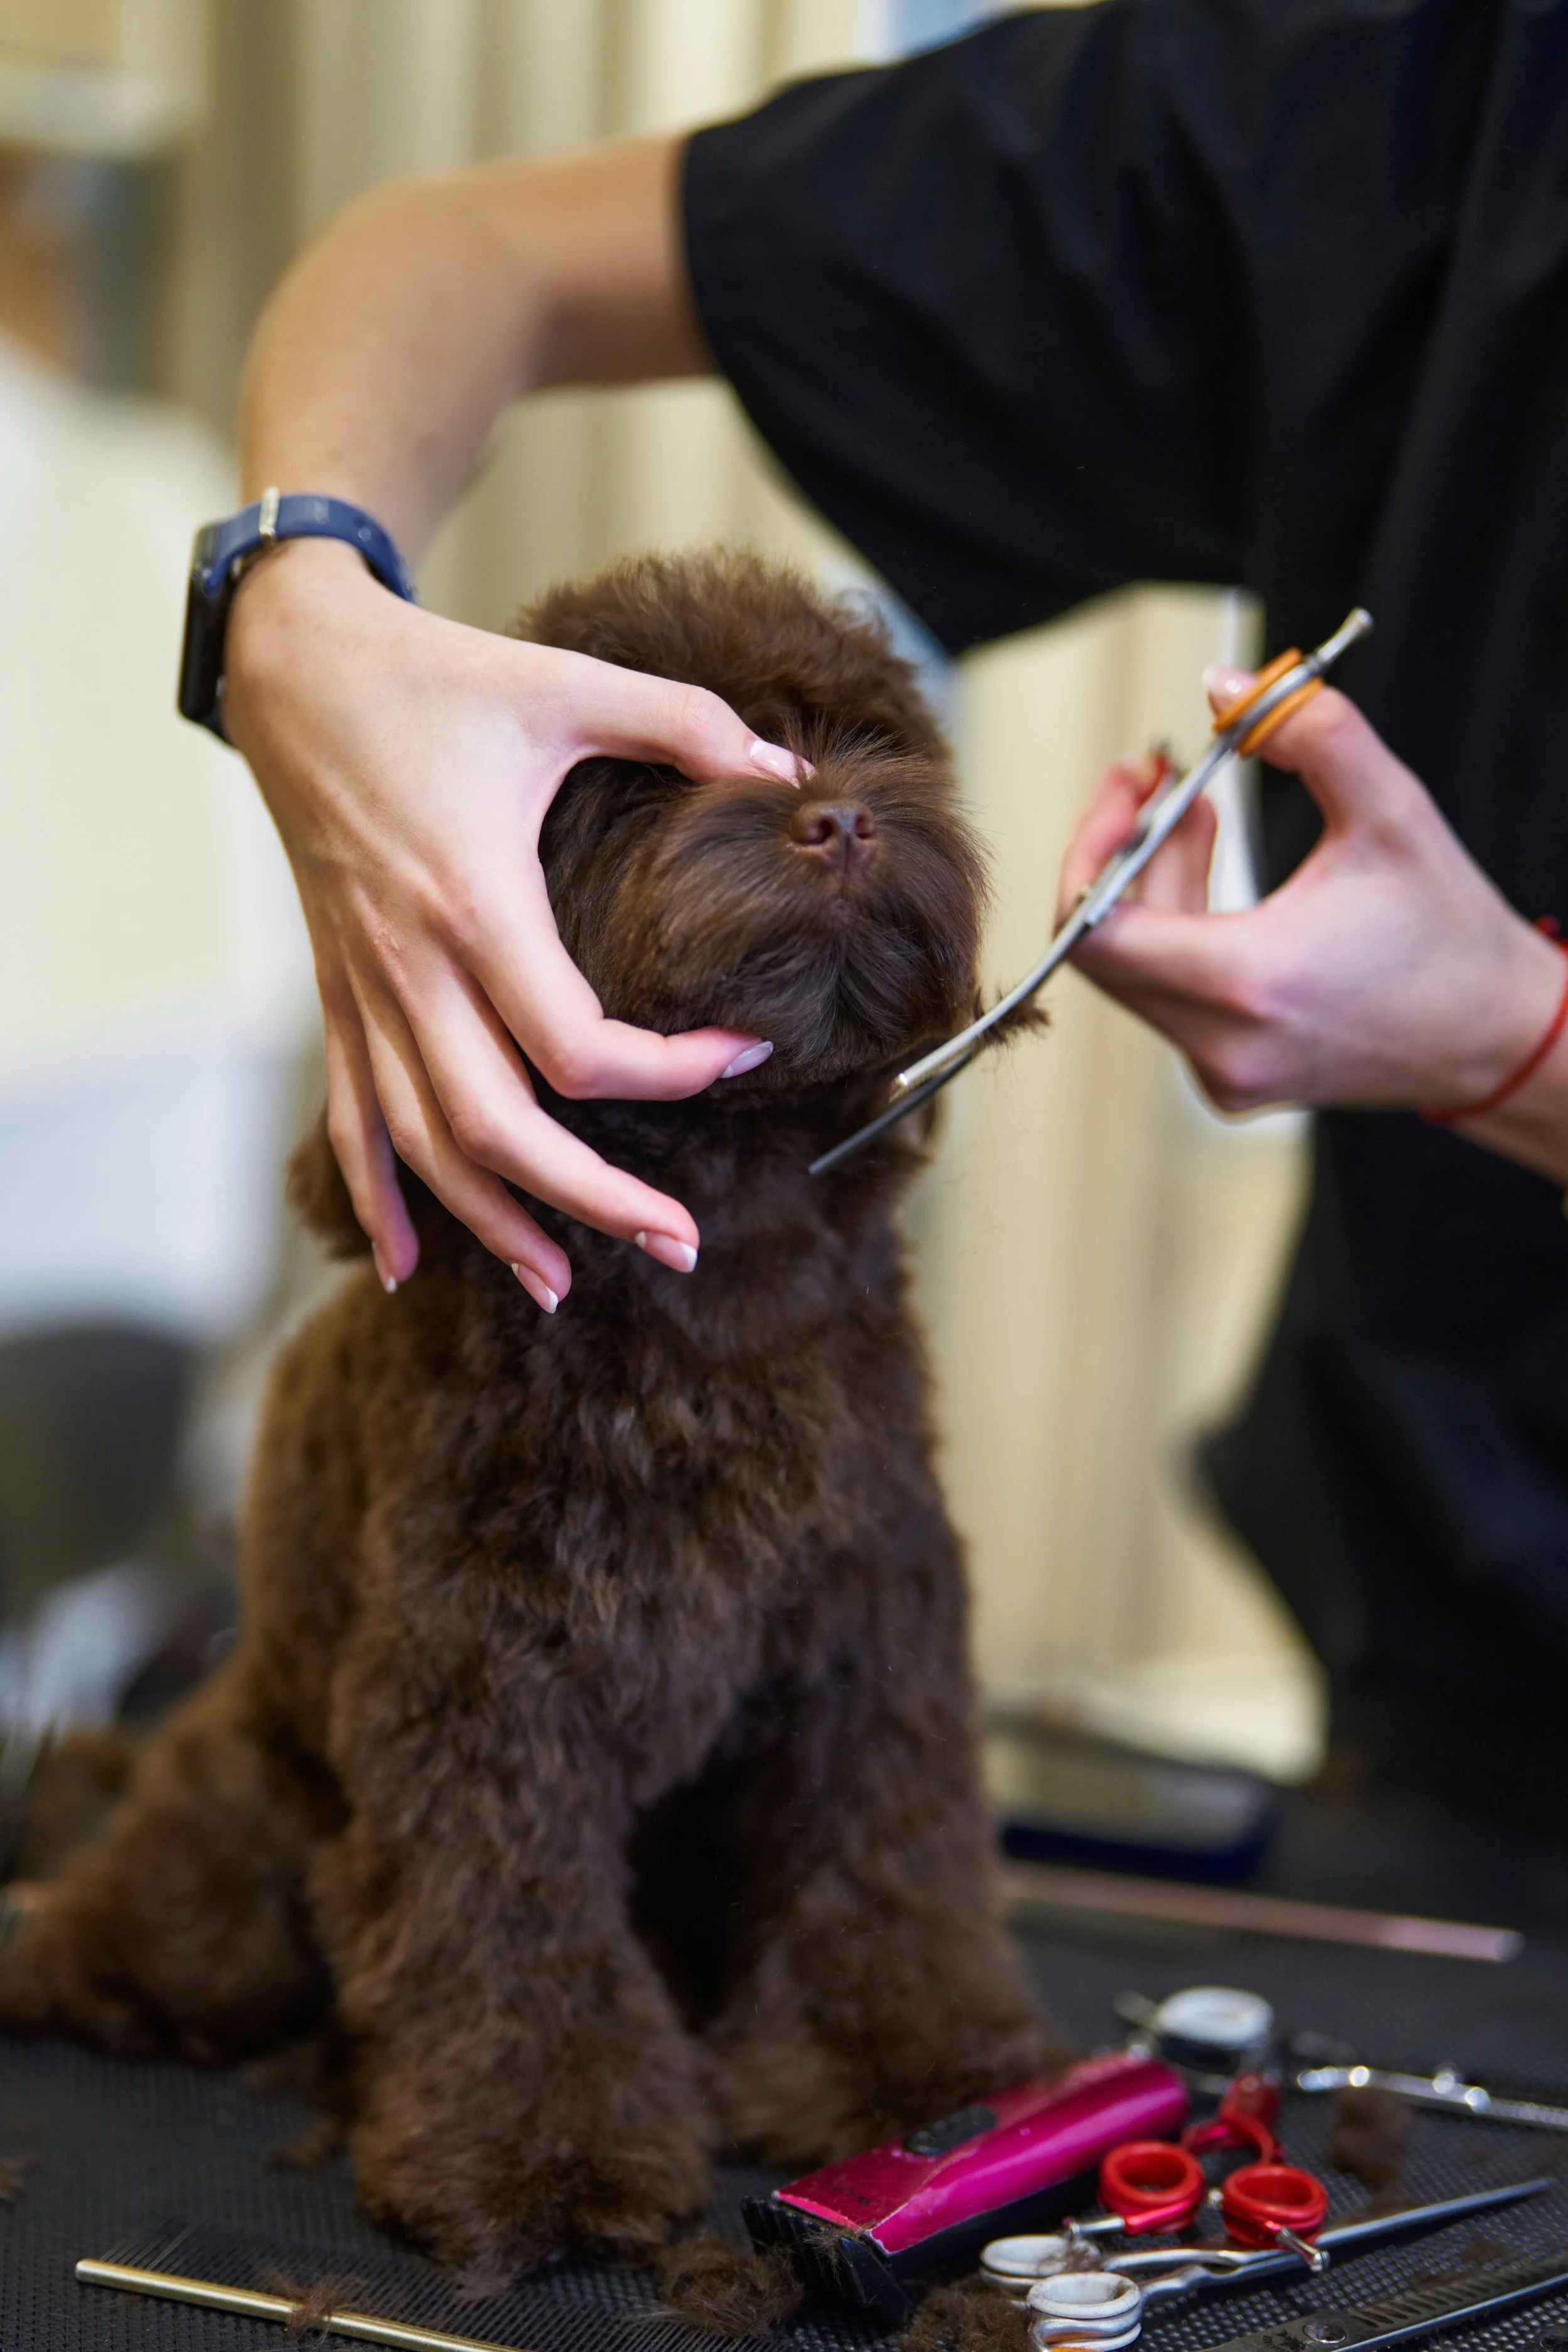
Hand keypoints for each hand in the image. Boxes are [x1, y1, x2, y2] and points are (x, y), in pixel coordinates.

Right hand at [225, 540, 800, 1307]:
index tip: (745, 1052)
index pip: (576, 1045)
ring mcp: (365, 990)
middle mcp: (412, 966)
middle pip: (499, 1129)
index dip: (671, 1070)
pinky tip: (410, 1263)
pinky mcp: (338, 996)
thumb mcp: (565, 682)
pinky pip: (348, 1121)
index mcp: (474, 900)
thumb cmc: (435, 678)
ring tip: (565, 1284)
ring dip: (493, 1224)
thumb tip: (791, 771)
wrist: (296, 669)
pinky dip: (378, 1198)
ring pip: (423, 1146)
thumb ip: (684, 721)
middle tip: (680, 1243)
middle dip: (592, 1202)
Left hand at [1057, 671, 1564, 1116]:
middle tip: (1153, 774)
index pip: (1096, 932)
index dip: (1091, 847)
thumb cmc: (1448, 931)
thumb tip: (1223, 686)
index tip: (1127, 786)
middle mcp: (1222, 1045)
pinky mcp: (1227, 1079)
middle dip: (1123, 847)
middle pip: (1108, 942)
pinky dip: (1176, 924)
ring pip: (1135, 966)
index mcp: (1250, 984)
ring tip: (1197, 808)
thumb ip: (1307, 730)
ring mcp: (1220, 1074)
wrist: (1495, 1035)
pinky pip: (1167, 991)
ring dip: (1151, 878)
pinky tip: (1209, 863)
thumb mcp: (1391, 808)